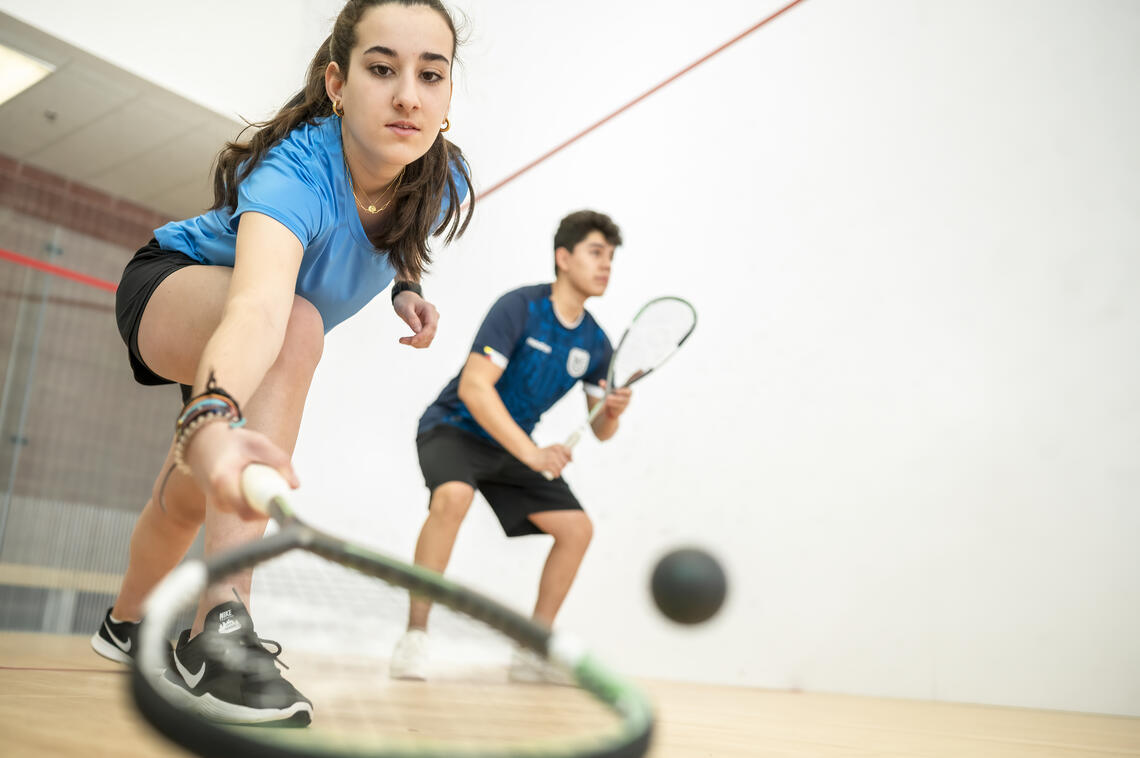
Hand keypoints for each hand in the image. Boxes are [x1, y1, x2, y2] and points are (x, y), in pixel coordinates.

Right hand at [182, 421, 298, 519]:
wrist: (202, 442)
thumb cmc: (231, 441)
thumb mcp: (258, 443)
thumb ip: (279, 461)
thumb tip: (295, 486)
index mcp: (223, 482)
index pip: (247, 511)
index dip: (267, 510)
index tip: (282, 500)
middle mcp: (218, 498)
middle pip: (250, 513)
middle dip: (267, 502)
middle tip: (276, 483)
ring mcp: (219, 504)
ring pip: (248, 511)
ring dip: (260, 498)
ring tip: (259, 475)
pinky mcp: (223, 505)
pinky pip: (244, 507)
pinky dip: (253, 497)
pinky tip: (252, 480)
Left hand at [393, 291, 438, 347]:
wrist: (406, 299)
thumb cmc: (405, 301)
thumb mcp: (405, 308)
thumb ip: (412, 318)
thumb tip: (418, 331)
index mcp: (430, 310)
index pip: (431, 326)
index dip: (423, 336)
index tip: (411, 341)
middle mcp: (434, 317)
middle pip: (431, 334)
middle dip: (417, 340)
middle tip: (402, 340)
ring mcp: (432, 323)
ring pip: (429, 339)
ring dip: (417, 343)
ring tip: (403, 340)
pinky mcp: (428, 329)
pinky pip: (426, 340)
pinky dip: (417, 343)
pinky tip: (408, 340)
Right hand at [528, 444, 572, 478]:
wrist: (531, 454)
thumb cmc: (543, 453)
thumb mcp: (553, 449)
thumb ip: (563, 452)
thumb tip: (572, 460)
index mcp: (557, 446)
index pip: (569, 452)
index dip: (570, 457)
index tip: (569, 460)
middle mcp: (555, 452)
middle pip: (565, 462)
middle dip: (563, 465)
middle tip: (557, 466)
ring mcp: (552, 458)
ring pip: (561, 468)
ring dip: (559, 470)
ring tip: (554, 470)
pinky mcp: (548, 465)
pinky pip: (557, 472)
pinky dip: (556, 474)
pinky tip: (553, 473)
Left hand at [598, 380, 631, 418]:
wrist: (610, 408)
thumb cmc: (612, 396)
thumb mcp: (609, 390)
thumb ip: (606, 386)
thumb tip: (600, 382)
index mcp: (627, 393)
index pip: (629, 392)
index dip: (623, 391)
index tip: (616, 390)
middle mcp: (627, 400)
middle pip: (624, 399)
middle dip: (616, 398)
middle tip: (608, 396)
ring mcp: (624, 406)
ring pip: (620, 405)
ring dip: (613, 402)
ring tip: (606, 400)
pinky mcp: (620, 411)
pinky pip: (617, 409)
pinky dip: (612, 406)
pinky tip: (607, 405)